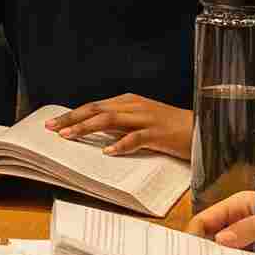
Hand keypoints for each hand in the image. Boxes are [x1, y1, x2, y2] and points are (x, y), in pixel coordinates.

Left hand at [45, 93, 191, 158]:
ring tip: (69, 137)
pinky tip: (108, 151)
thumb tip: (93, 131)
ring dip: (87, 128)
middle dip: (72, 119)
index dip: (72, 114)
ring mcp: (146, 119)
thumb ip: (120, 124)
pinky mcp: (158, 134)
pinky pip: (136, 138)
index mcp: (128, 102)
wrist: (202, 129)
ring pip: (110, 120)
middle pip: (97, 110)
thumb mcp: (140, 121)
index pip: (94, 107)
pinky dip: (121, 144)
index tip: (53, 124)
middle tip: (52, 129)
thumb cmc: (170, 128)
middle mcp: (134, 106)